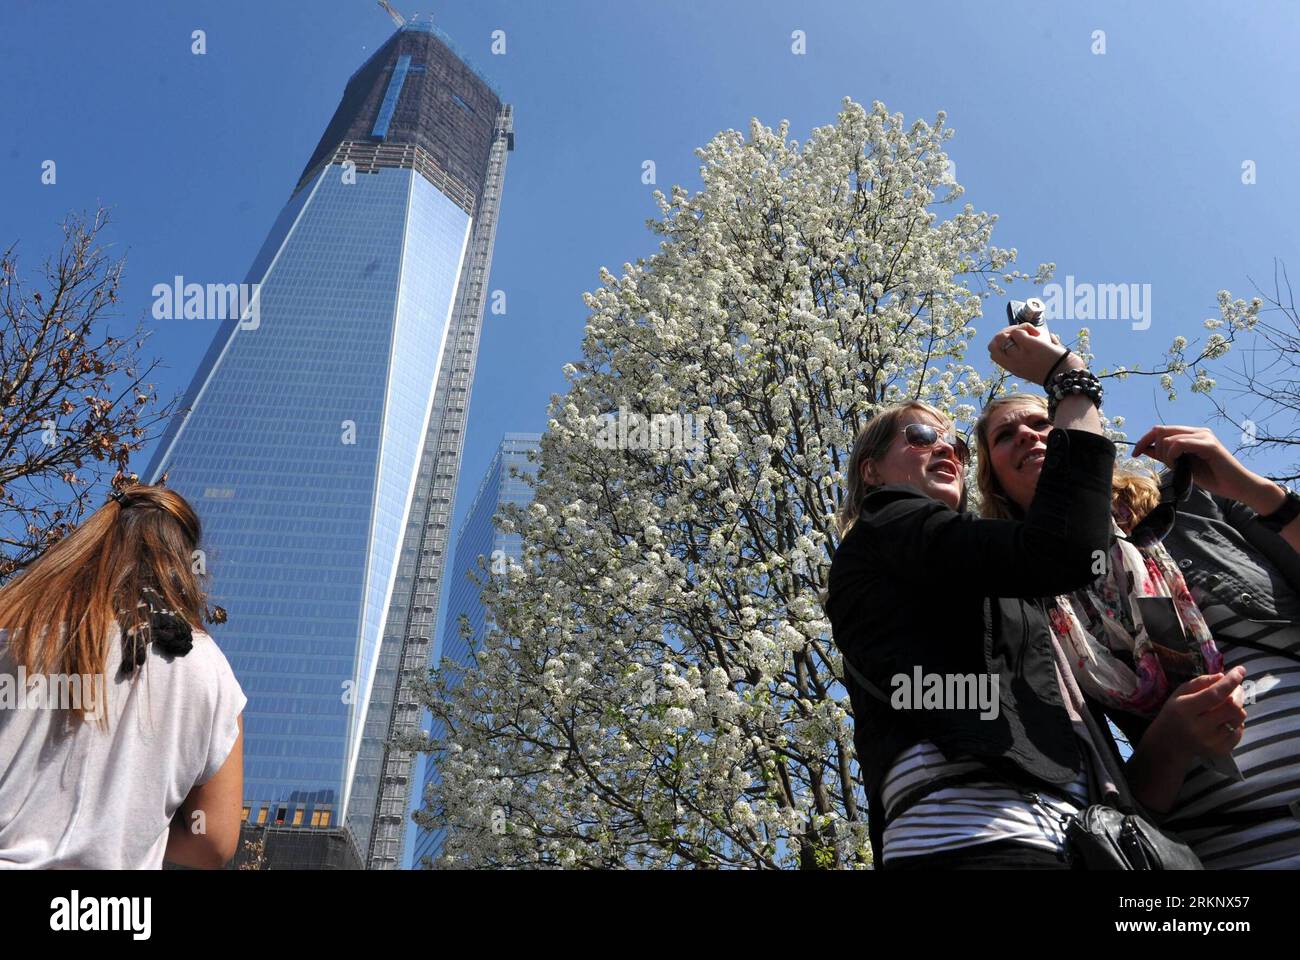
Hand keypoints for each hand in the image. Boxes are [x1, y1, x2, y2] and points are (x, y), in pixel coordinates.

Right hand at [987, 322, 1078, 383]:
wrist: (1067, 374)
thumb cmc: (1056, 369)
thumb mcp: (1036, 365)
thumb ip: (1031, 354)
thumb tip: (1039, 333)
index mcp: (1013, 368)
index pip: (993, 354)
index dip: (1000, 344)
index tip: (1015, 341)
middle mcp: (1012, 362)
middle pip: (992, 344)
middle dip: (1003, 334)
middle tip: (1019, 333)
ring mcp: (1019, 354)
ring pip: (1002, 336)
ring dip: (1014, 329)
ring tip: (1029, 332)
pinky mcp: (1029, 345)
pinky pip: (1018, 331)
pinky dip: (1027, 327)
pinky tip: (1038, 333)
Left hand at [1132, 425, 1280, 507]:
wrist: (1237, 486)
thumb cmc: (1212, 478)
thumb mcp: (1182, 466)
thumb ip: (1166, 456)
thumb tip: (1146, 449)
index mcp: (1192, 434)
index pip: (1160, 430)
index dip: (1144, 440)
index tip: (1134, 454)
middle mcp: (1198, 431)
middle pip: (1160, 430)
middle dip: (1150, 446)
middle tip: (1156, 462)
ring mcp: (1204, 436)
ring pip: (1168, 438)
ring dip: (1164, 455)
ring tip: (1175, 467)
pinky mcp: (1209, 445)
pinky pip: (1180, 443)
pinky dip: (1172, 455)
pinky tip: (1178, 465)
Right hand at [1144, 668, 1247, 763]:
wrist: (1168, 745)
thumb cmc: (1174, 714)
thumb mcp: (1179, 694)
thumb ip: (1200, 682)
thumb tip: (1223, 676)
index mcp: (1184, 710)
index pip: (1214, 694)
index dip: (1230, 681)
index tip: (1240, 670)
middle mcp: (1199, 728)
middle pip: (1232, 707)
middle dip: (1238, 693)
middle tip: (1235, 688)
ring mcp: (1211, 742)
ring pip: (1239, 719)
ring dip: (1237, 707)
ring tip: (1227, 705)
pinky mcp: (1220, 751)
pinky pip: (1239, 731)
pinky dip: (1236, 722)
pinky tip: (1224, 720)